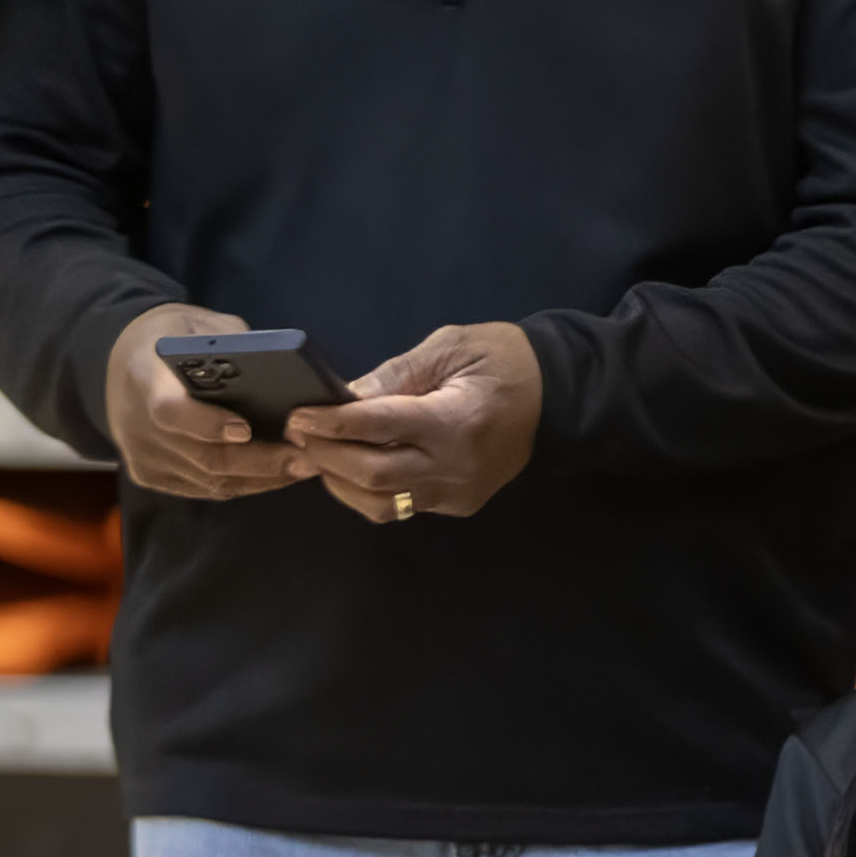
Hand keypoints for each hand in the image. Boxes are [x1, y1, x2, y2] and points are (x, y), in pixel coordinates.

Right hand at [101, 302, 311, 502]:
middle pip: (203, 457)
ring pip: (211, 481)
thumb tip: (285, 368)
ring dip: (263, 478)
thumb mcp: (199, 325)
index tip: (246, 429)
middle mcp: (137, 425)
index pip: (170, 411)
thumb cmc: (173, 339)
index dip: (207, 425)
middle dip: (260, 461)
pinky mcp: (150, 476)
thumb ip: (233, 344)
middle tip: (306, 458)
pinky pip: (205, 489)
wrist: (120, 361)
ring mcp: (142, 456)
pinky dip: (245, 484)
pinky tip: (278, 474)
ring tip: (305, 466)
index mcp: (144, 379)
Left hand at [291, 321, 543, 522]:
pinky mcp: (460, 504)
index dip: (331, 422)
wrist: (558, 395)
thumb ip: (395, 375)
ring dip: (341, 482)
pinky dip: (368, 493)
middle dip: (327, 454)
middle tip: (299, 434)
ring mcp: (459, 492)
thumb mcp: (449, 348)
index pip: (378, 427)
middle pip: (373, 474)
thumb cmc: (503, 360)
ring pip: (382, 502)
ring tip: (319, 455)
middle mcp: (456, 466)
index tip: (298, 415)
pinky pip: (403, 508)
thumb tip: (342, 397)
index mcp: (456, 420)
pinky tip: (352, 471)